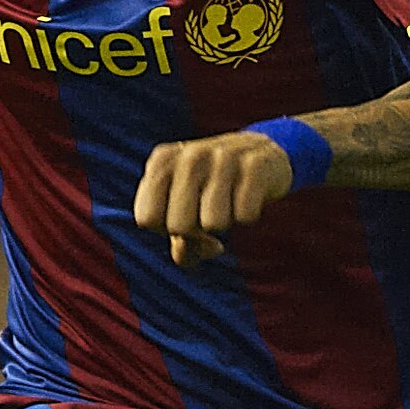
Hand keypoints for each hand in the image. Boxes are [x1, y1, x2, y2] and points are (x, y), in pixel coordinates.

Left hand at [132, 130, 295, 265]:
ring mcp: (222, 158)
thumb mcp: (186, 205)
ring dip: (224, 224)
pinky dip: (248, 216)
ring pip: (213, 224)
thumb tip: (186, 257)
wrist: (262, 151)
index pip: (147, 219)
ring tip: (228, 205)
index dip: (165, 231)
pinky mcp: (255, 165)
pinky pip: (245, 217)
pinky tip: (249, 198)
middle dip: (196, 234)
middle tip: (208, 218)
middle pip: (178, 226)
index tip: (181, 221)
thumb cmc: (213, 186)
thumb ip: (177, 239)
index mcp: (162, 162)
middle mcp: (189, 156)